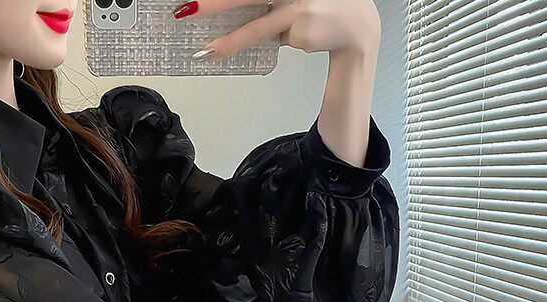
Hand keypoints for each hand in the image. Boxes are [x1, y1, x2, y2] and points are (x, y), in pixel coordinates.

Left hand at [171, 0, 380, 61]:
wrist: (358, 27)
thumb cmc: (326, 5)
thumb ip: (270, 2)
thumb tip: (237, 10)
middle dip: (214, 4)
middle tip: (188, 10)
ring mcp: (297, 7)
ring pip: (256, 26)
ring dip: (229, 42)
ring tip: (207, 52)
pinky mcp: (301, 31)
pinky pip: (278, 39)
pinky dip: (283, 39)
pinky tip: (303, 34)